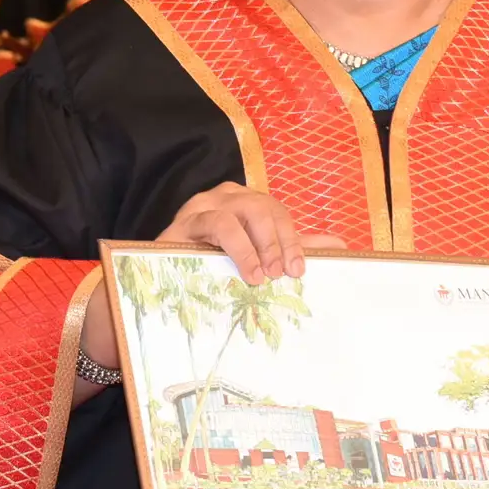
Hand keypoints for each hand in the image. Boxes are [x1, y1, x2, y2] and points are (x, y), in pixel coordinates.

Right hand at [72, 196, 344, 405]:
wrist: (148, 291)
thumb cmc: (206, 275)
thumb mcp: (253, 263)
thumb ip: (290, 251)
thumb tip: (340, 246)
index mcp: (246, 204)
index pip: (279, 213)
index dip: (294, 239)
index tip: (301, 271)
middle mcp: (226, 197)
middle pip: (266, 207)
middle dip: (281, 241)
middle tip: (286, 275)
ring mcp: (203, 205)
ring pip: (243, 211)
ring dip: (260, 244)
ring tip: (264, 276)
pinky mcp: (183, 221)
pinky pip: (217, 223)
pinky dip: (237, 246)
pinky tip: (246, 270)